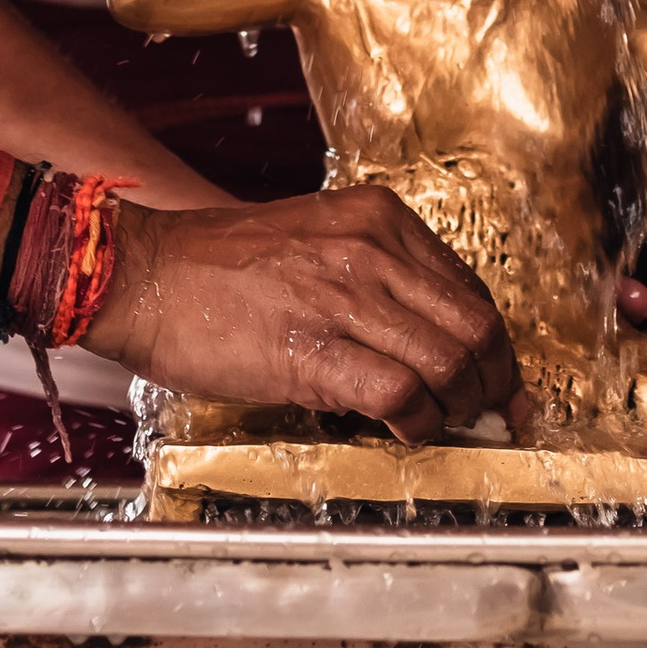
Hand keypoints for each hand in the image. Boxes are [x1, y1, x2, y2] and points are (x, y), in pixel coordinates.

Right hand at [88, 192, 523, 444]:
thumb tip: (431, 338)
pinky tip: (402, 429)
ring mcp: (345, 297)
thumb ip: (377, 277)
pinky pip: (401, 392)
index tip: (501, 381)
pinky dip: (417, 421)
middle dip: (492, 382)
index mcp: (378, 218)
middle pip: (475, 327)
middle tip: (485, 415)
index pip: (469, 289)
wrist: (145, 274)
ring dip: (457, 408)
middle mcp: (372, 249)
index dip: (494, 345)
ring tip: (438, 424)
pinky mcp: (314, 349)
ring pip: (449, 362)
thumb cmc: (220, 267)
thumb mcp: (317, 240)